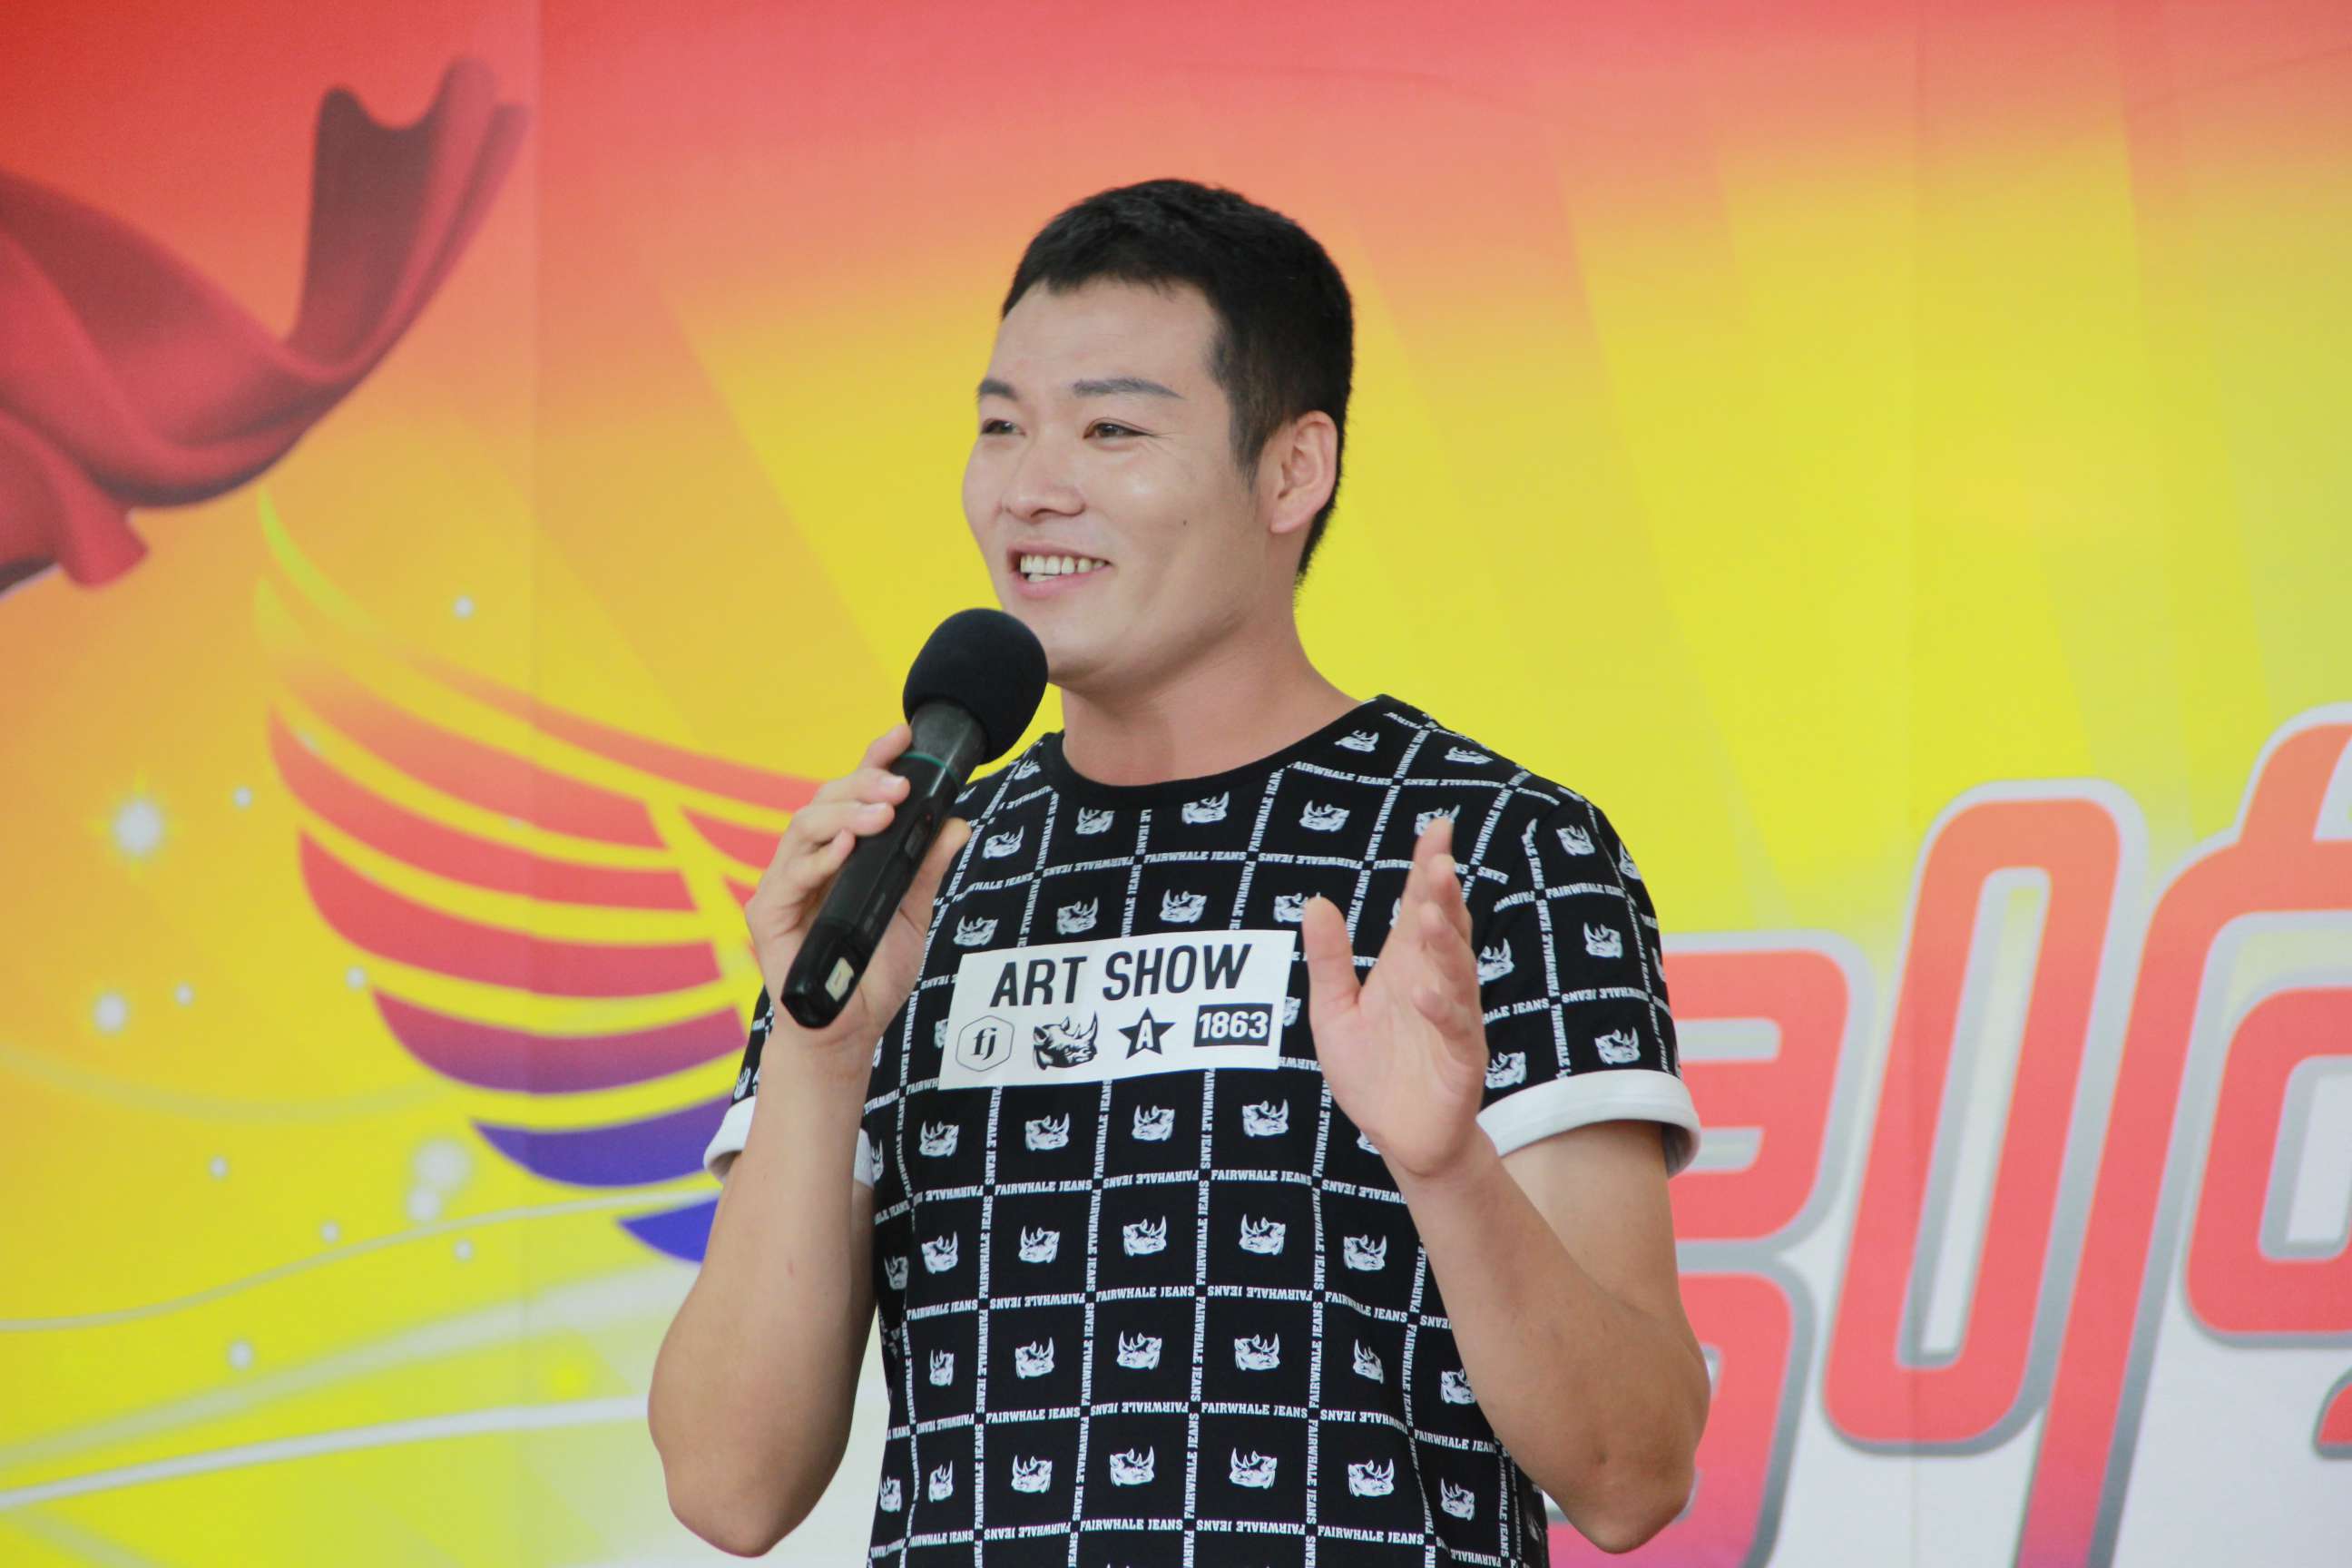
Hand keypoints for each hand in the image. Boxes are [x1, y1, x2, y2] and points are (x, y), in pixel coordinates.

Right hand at [742, 723, 972, 1079]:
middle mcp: (810, 861)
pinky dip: (818, 858)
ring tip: (882, 813)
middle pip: (826, 801)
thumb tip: (956, 823)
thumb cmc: (872, 975)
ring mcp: (786, 885)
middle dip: (863, 784)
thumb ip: (927, 869)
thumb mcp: (913, 915)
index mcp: (842, 854)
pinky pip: (788, 875)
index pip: (853, 796)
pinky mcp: (768, 915)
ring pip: (803, 826)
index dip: (874, 762)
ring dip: (845, 814)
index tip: (903, 736)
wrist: (849, 1032)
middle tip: (900, 786)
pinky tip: (846, 848)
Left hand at [1300, 814, 1488, 1181]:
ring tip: (1430, 913)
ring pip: (1456, 971)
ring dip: (1445, 942)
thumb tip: (1315, 902)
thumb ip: (1329, 961)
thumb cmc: (1371, 1073)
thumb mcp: (1334, 1011)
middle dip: (1442, 895)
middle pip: (1443, 929)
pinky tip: (1424, 990)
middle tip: (1440, 860)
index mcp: (1406, 966)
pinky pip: (1455, 1028)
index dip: (1428, 867)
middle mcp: (1434, 983)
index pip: (1420, 906)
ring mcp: (1452, 1019)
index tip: (1438, 827)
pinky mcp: (1461, 1059)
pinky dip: (1441, 1008)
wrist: (1398, 1139)